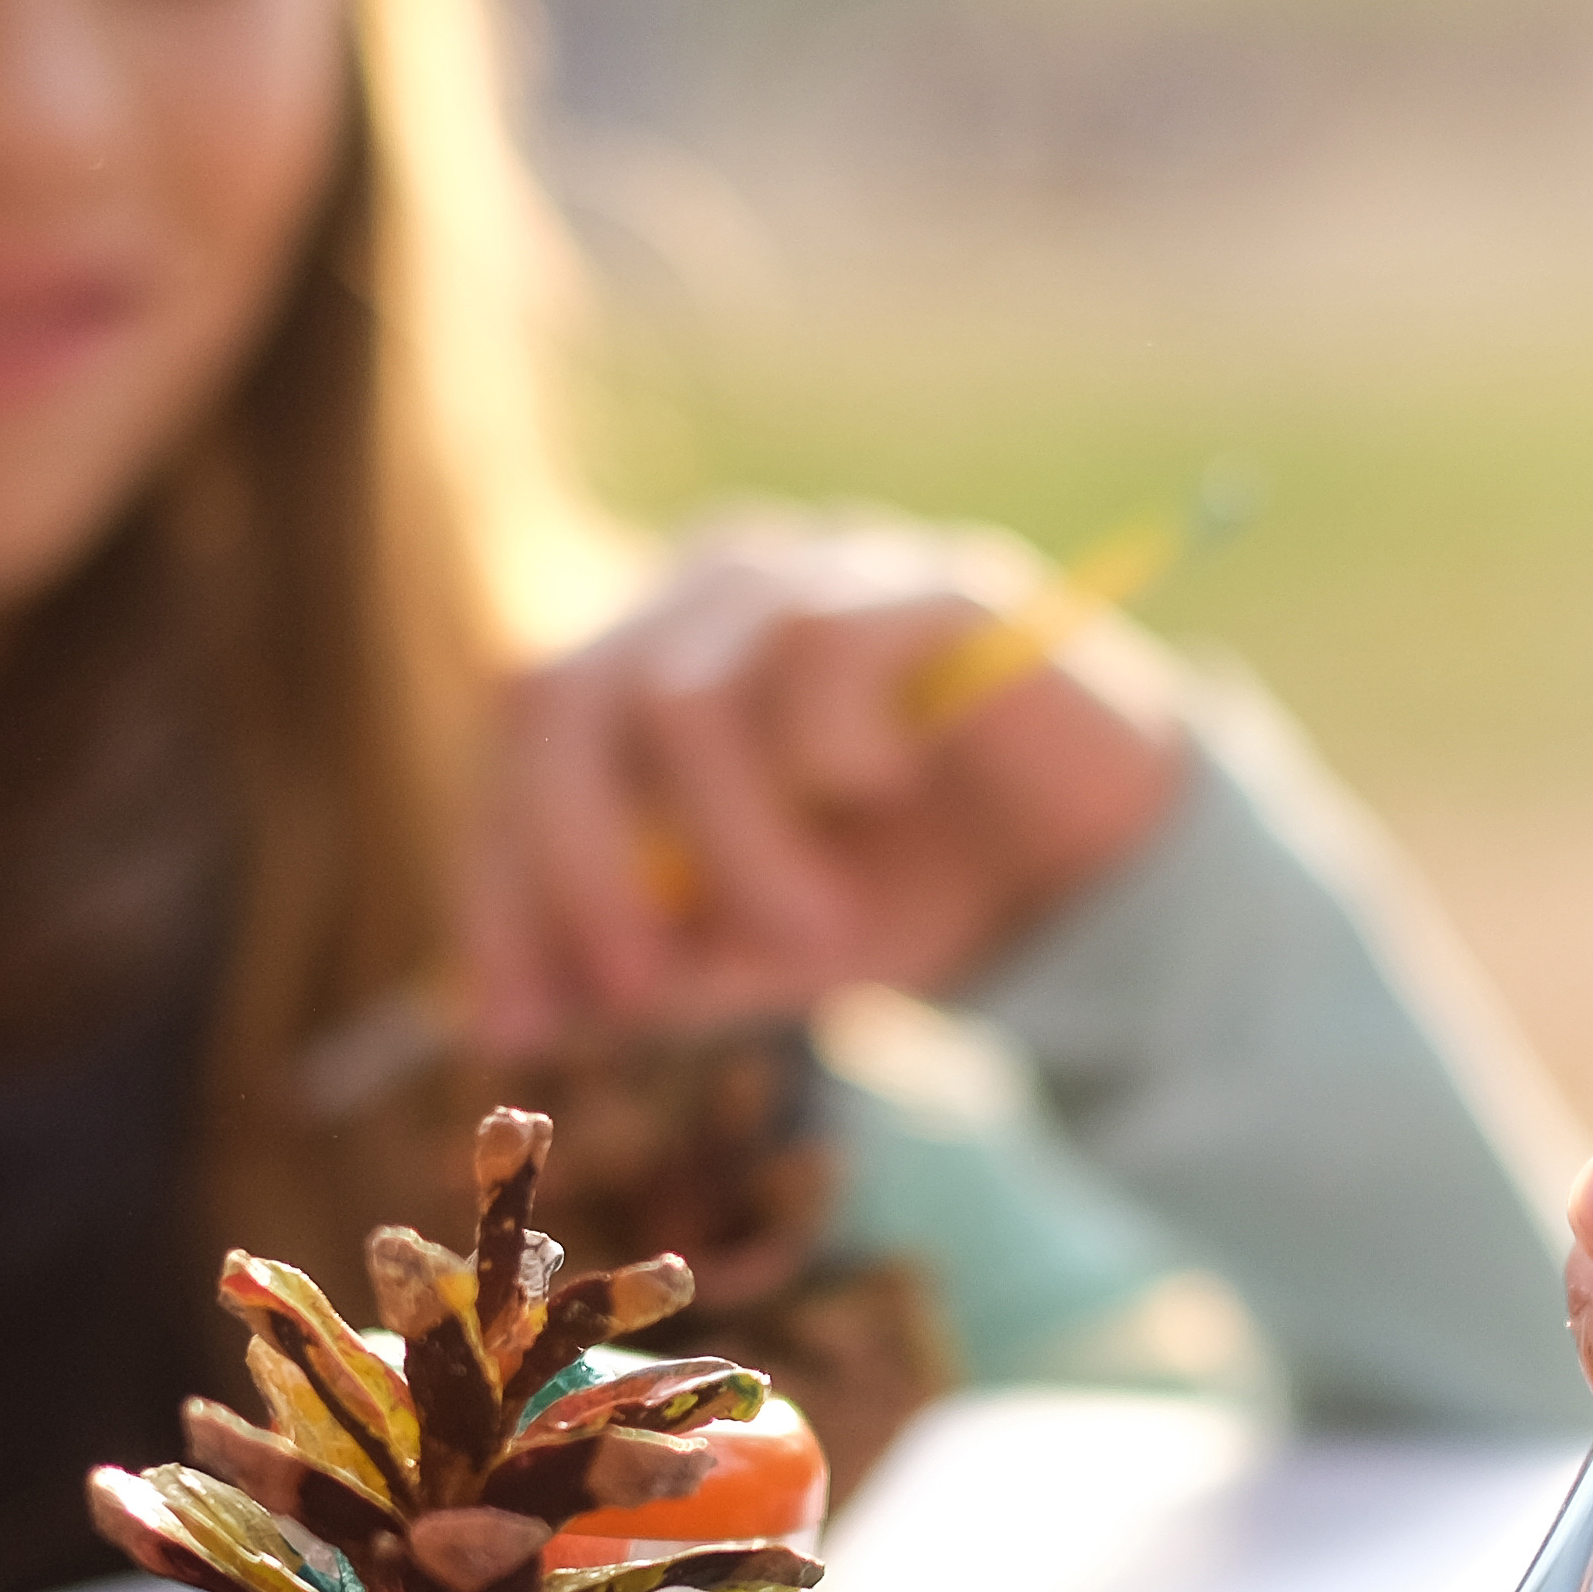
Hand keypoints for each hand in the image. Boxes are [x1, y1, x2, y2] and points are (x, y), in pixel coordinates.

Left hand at [457, 509, 1190, 1052]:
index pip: (521, 747)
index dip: (499, 885)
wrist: (1093, 867)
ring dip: (735, 853)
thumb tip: (514, 1016)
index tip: (511, 1022)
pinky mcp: (918, 579)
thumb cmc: (905, 894)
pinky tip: (883, 792)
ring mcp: (811, 569)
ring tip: (818, 942)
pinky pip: (821, 653)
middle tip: (640, 992)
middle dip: (582, 868)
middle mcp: (703, 593)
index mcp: (642, 663)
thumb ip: (653, 968)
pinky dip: (831, 759)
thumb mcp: (761, 958)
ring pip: (684, 698)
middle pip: (561, 697)